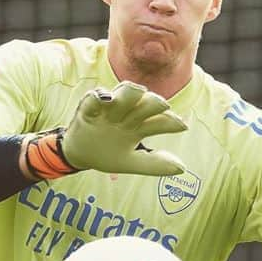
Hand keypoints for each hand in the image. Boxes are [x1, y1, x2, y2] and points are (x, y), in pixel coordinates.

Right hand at [60, 82, 186, 176]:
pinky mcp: (88, 108)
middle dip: (154, 101)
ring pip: (122, 95)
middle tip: (163, 104)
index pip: (158, 120)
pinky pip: (93, 99)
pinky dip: (98, 96)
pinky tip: (105, 98)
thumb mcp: (130, 162)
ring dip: (131, 92)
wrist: (79, 155)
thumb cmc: (107, 154)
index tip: (182, 126)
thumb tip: (182, 168)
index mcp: (139, 125)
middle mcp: (126, 113)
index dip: (170, 121)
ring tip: (138, 92)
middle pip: (144, 103)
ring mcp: (108, 109)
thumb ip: (154, 164)